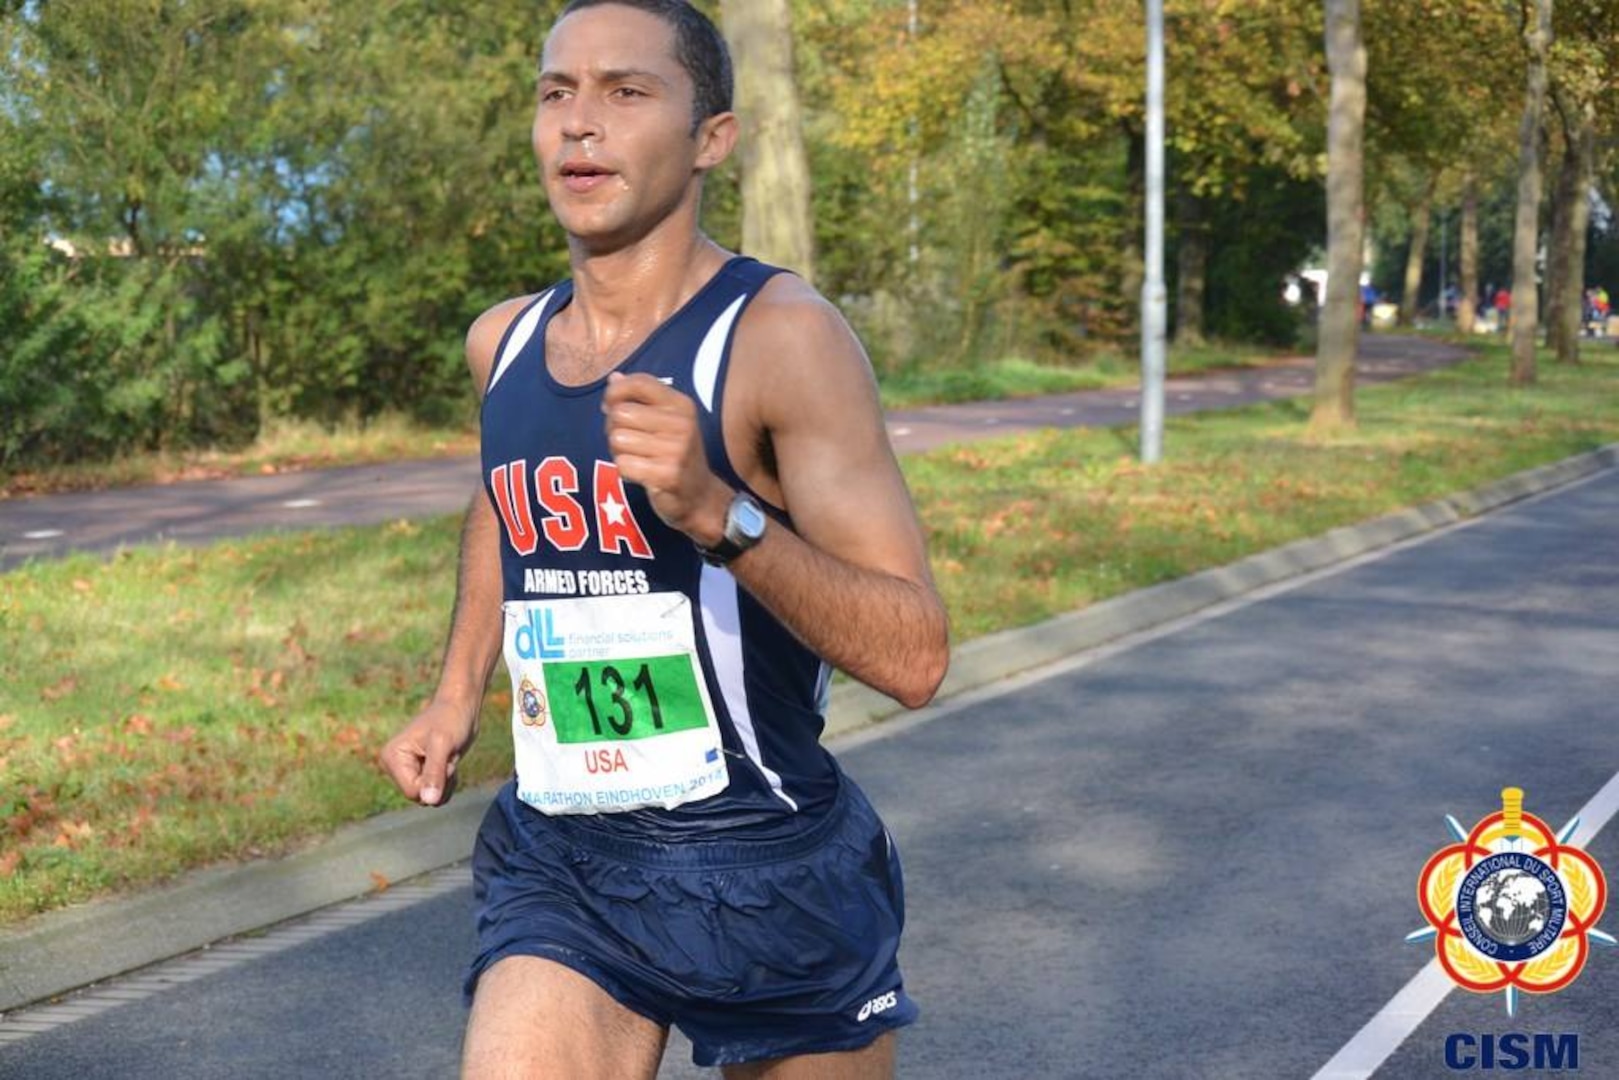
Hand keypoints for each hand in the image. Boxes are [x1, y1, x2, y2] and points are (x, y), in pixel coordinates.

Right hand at [378, 699, 477, 806]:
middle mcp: (395, 767)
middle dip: (440, 782)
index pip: (412, 792)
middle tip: (447, 757)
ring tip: (448, 758)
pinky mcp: (421, 774)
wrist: (461, 707)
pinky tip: (449, 763)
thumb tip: (429, 801)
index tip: (443, 760)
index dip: (433, 783)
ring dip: (446, 782)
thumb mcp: (443, 745)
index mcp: (392, 757)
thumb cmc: (451, 720)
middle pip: (420, 797)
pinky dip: (447, 782)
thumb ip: (434, 773)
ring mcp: (408, 771)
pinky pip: (435, 794)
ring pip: (429, 798)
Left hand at [602, 372, 730, 543]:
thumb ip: (641, 399)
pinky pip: (623, 465)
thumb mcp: (668, 422)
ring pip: (618, 440)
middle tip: (627, 442)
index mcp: (681, 405)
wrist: (701, 497)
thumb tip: (613, 378)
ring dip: (619, 452)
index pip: (639, 383)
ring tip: (636, 458)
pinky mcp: (666, 475)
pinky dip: (624, 471)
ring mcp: (675, 450)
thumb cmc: (677, 455)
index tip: (610, 406)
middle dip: (613, 428)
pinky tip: (639, 474)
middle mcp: (681, 424)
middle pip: (620, 413)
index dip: (615, 392)